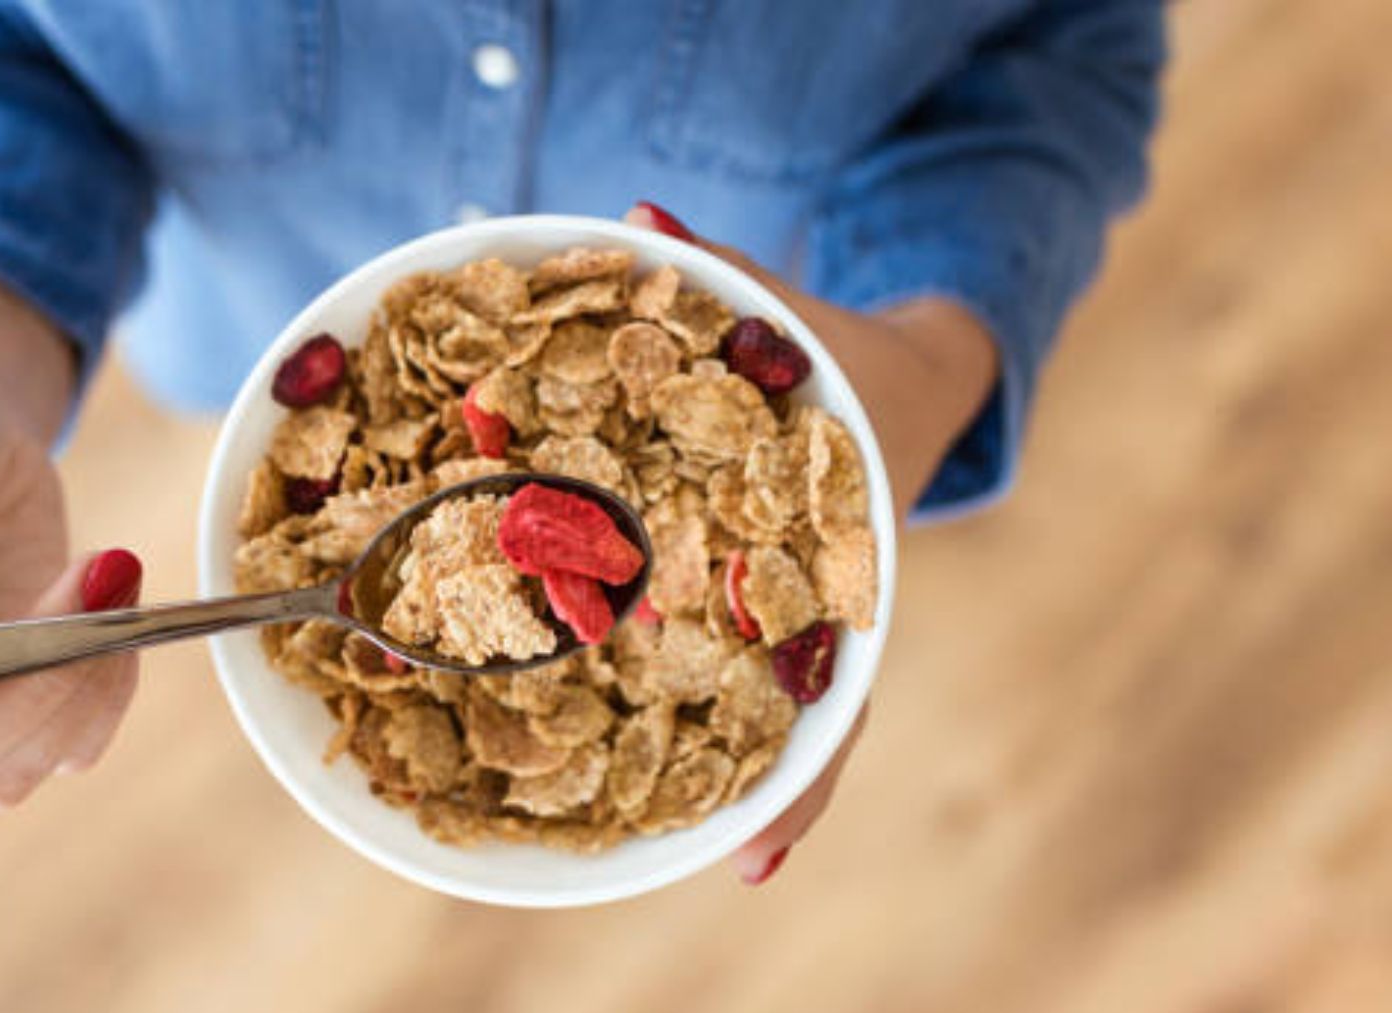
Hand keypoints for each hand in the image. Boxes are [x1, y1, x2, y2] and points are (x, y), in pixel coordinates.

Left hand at [624, 202, 998, 882]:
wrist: (904, 374)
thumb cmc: (848, 355)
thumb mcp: (798, 315)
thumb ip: (727, 273)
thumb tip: (639, 213)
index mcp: (846, 552)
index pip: (834, 677)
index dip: (800, 774)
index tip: (759, 866)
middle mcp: (821, 603)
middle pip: (789, 722)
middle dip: (755, 794)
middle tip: (715, 874)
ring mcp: (787, 610)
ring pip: (751, 707)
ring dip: (704, 767)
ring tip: (626, 838)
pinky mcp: (748, 595)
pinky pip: (708, 660)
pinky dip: (666, 705)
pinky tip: (600, 756)